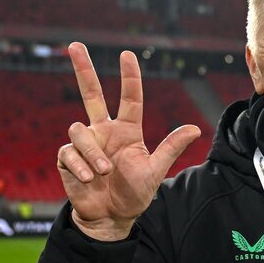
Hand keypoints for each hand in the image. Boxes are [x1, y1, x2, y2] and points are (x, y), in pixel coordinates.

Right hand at [57, 43, 200, 240]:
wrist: (111, 218)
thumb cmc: (134, 193)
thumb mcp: (155, 171)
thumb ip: (171, 148)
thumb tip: (195, 129)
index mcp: (127, 131)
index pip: (129, 99)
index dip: (129, 77)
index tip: (127, 54)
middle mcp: (104, 131)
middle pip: (91, 94)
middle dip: (83, 70)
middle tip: (75, 45)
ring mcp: (85, 144)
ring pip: (78, 130)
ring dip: (92, 152)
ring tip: (103, 172)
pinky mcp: (68, 158)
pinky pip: (68, 152)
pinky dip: (80, 165)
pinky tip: (89, 179)